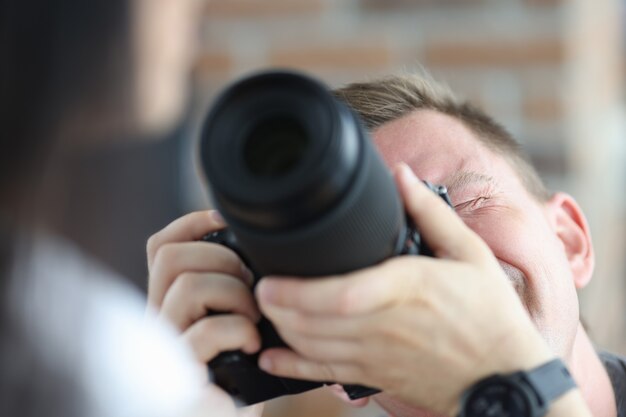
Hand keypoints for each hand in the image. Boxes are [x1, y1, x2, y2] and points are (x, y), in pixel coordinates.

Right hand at [147, 210, 263, 415]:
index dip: (192, 224)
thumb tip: (257, 246)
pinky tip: (253, 344)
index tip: (226, 223)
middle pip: (168, 257)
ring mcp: (166, 348)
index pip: (160, 247)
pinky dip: (238, 329)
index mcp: (170, 301)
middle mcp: (159, 320)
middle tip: (250, 283)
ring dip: (234, 293)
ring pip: (186, 287)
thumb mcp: (238, 318)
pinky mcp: (181, 375)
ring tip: (254, 316)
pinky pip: (204, 332)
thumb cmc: (243, 371)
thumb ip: (233, 286)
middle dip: (220, 258)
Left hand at [255, 163, 554, 415]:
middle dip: (277, 307)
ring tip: (262, 310)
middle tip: (254, 287)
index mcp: (407, 287)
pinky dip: (294, 369)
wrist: (505, 375)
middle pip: (315, 322)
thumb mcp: (469, 253)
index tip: (269, 279)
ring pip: (315, 347)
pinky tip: (270, 359)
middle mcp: (386, 325)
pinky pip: (327, 376)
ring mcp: (378, 356)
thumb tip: (401, 174)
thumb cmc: (490, 313)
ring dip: (282, 330)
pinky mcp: (377, 377)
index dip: (298, 292)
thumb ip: (431, 213)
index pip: (341, 294)